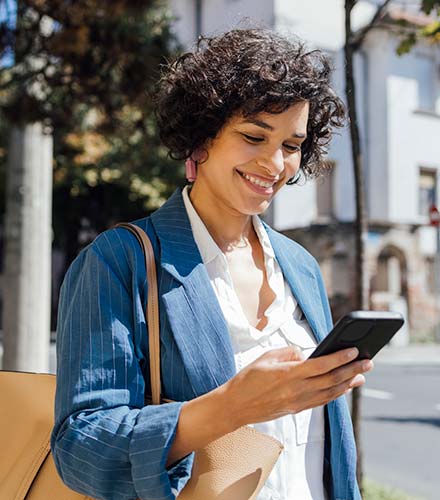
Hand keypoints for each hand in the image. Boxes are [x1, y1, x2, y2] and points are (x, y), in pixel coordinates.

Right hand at [223, 346, 372, 426]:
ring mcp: (298, 402)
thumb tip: (305, 355)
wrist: (236, 406)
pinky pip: (322, 401)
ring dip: (348, 383)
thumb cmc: (248, 379)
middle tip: (368, 362)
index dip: (340, 358)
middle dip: (352, 370)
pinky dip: (336, 394)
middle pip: (332, 379)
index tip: (354, 350)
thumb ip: (288, 353)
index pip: (322, 365)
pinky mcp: (297, 409)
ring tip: (362, 375)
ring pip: (330, 393)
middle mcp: (297, 390)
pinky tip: (344, 388)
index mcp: (289, 374)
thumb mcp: (265, 357)